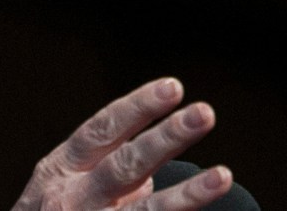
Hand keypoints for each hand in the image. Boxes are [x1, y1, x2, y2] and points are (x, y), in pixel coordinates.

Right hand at [12, 77, 233, 209]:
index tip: (174, 88)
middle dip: (166, 138)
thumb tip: (165, 136)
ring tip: (224, 176)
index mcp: (62, 168)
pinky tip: (214, 202)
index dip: (136, 108)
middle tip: (205, 113)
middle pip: (125, 166)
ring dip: (187, 195)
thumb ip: (106, 163)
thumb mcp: (65, 182)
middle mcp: (74, 198)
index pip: (101, 130)